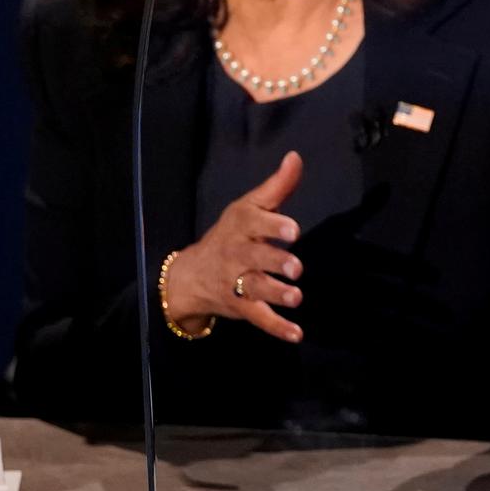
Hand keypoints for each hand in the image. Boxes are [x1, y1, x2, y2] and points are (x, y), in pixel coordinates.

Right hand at [163, 151, 305, 341]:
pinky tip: (297, 334)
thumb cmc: (231, 234)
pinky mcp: (243, 307)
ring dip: (276, 294)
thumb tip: (296, 156)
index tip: (292, 229)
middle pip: (255, 257)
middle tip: (295, 267)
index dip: (273, 226)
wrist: (192, 274)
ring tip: (295, 297)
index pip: (254, 222)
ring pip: (256, 289)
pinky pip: (260, 319)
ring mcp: (238, 283)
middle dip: (275, 261)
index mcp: (241, 227)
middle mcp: (238, 255)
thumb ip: (277, 186)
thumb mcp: (249, 207)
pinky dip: (277, 328)